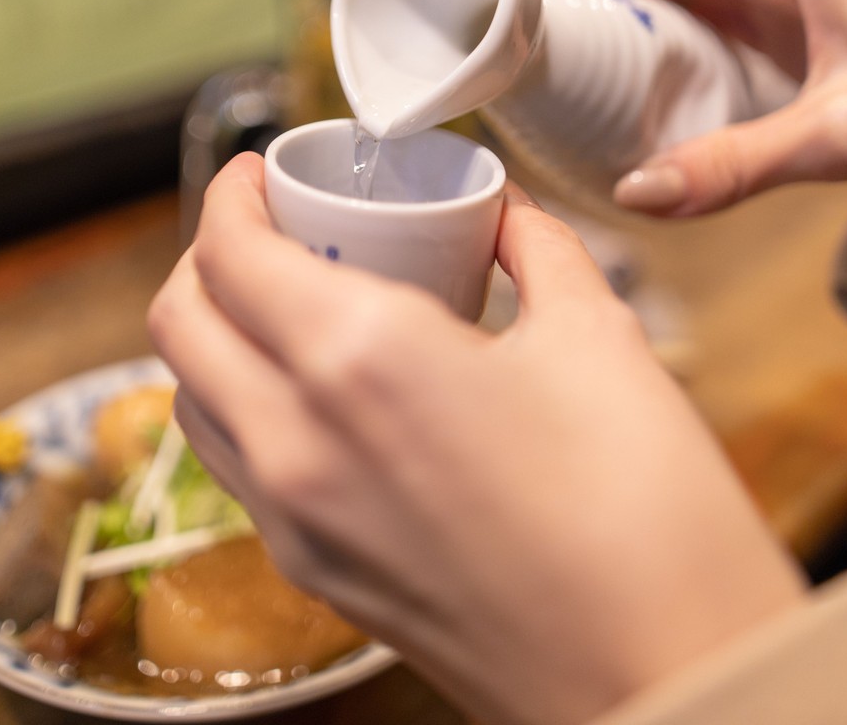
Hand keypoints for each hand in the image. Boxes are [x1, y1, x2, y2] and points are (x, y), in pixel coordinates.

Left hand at [149, 158, 804, 724]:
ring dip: (217, 338)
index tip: (261, 173)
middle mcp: (295, 442)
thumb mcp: (600, 337)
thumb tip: (506, 213)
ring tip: (293, 308)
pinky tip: (328, 399)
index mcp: (355, 359)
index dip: (231, 196)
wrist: (666, 680)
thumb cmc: (644, 512)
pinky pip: (241, 472)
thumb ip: (537, 250)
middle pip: (179, 324)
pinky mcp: (320, 580)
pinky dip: (249, 411)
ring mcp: (296, 523)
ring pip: (194, 403)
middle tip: (272, 228)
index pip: (228, 253)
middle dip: (207, 257)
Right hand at [563, 0, 846, 216]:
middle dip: (599, 13)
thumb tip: (636, 196)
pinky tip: (645, 104)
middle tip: (540, 70)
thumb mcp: (840, 137)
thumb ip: (734, 165)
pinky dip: (675, 59)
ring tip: (576, 91)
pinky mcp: (805, 25)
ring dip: (635, 39)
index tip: (529, 23)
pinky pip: (718, 29)